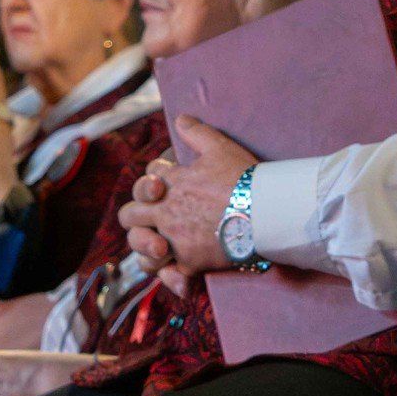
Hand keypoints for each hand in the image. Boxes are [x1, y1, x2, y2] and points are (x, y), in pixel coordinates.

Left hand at [117, 117, 255, 290]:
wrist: (265, 210)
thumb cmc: (244, 178)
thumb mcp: (220, 147)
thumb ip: (197, 133)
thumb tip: (180, 118)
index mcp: (171, 183)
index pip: (148, 177)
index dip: (156, 179)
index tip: (170, 184)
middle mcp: (166, 211)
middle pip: (131, 214)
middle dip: (137, 214)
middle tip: (155, 216)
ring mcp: (175, 238)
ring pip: (140, 247)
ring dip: (146, 247)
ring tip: (161, 248)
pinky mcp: (189, 261)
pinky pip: (168, 274)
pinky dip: (170, 277)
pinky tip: (178, 274)